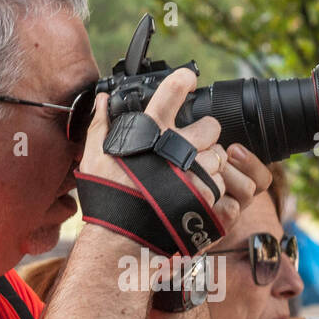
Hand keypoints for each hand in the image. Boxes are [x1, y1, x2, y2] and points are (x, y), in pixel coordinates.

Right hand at [78, 68, 269, 235]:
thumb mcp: (94, 157)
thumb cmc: (107, 198)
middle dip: (205, 136)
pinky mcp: (208, 197)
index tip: (189, 77)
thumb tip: (104, 100)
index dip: (183, 80)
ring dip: (209, 167)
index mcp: (150, 132)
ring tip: (190, 181)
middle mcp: (176, 147)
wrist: (122, 241)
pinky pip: (223, 186)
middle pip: (210, 127)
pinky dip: (214, 192)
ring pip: (220, 158)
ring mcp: (196, 173)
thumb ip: (100, 124)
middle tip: (192, 149)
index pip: (172, 92)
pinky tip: (196, 199)